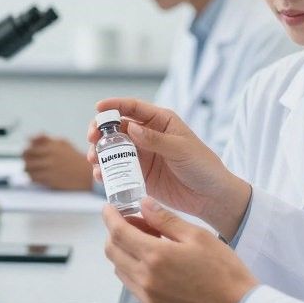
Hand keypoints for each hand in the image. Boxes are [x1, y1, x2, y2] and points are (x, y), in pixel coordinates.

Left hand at [22, 135, 93, 190]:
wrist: (86, 175)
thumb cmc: (73, 159)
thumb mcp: (62, 143)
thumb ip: (45, 139)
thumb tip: (29, 138)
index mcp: (52, 146)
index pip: (30, 145)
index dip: (27, 149)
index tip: (29, 152)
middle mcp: (49, 156)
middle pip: (26, 156)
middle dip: (26, 158)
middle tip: (29, 161)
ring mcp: (48, 169)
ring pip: (27, 168)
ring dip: (28, 168)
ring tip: (33, 169)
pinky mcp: (49, 180)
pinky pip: (32, 178)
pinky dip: (32, 177)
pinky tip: (38, 176)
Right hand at [87, 98, 250, 235]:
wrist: (211, 197)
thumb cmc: (203, 166)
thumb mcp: (181, 149)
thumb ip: (155, 139)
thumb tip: (130, 128)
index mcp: (160, 121)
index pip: (133, 108)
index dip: (114, 105)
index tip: (98, 108)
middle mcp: (148, 135)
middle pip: (117, 128)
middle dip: (101, 131)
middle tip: (92, 139)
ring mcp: (142, 155)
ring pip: (114, 149)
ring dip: (100, 153)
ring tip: (95, 161)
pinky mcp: (139, 175)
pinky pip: (118, 170)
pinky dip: (106, 172)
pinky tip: (101, 176)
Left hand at [102, 198, 258, 302]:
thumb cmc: (224, 272)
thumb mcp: (198, 236)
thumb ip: (166, 219)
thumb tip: (144, 204)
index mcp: (156, 257)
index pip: (118, 232)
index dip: (110, 217)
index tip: (109, 208)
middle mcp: (146, 279)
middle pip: (112, 251)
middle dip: (115, 232)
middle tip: (133, 222)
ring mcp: (148, 297)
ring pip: (119, 268)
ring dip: (124, 251)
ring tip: (147, 241)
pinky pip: (131, 284)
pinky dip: (133, 269)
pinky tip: (154, 262)